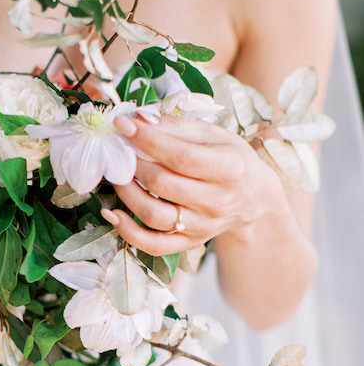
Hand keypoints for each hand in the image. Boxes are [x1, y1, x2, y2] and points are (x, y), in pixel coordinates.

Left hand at [100, 114, 283, 254]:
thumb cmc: (229, 158)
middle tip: (120, 150)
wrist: (253, 198)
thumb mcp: (212, 135)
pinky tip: (111, 213)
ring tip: (117, 175)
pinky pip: (153, 245)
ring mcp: (203, 226)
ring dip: (126, 193)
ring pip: (153, 215)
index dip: (147, 140)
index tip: (122, 125)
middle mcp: (217, 201)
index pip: (180, 156)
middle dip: (133, 164)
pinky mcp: (190, 243)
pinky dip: (127, 231)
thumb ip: (176, 126)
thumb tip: (138, 119)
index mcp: (229, 168)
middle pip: (162, 184)